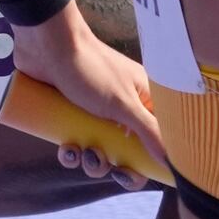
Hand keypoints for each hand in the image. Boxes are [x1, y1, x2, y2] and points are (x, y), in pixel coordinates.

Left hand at [13, 7, 170, 191]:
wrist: (46, 45)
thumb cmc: (89, 68)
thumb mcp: (123, 103)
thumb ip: (149, 131)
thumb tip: (172, 162)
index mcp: (143, 102)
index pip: (158, 139)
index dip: (148, 161)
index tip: (133, 173)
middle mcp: (122, 110)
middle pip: (126, 151)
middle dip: (112, 164)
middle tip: (102, 163)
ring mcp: (95, 113)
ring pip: (99, 150)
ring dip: (87, 160)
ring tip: (76, 151)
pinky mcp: (70, 116)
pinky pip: (75, 145)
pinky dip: (70, 153)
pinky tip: (63, 149)